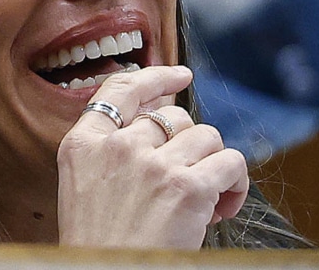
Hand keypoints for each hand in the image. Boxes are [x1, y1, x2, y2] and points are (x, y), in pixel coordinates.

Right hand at [58, 66, 248, 248]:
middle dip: (188, 144)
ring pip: (207, 136)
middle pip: (172, 115)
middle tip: (185, 178)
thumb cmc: (99, 243)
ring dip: (213, 164)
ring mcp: (152, 164)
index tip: (178, 76)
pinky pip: (231, 163)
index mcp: (83, 144)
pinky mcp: (188, 187)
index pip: (120, 89)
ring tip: (206, 197)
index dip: (155, 77)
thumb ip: (109, 151)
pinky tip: (220, 207)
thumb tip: (160, 126)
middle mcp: (117, 146)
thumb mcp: (82, 185)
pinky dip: (235, 184)